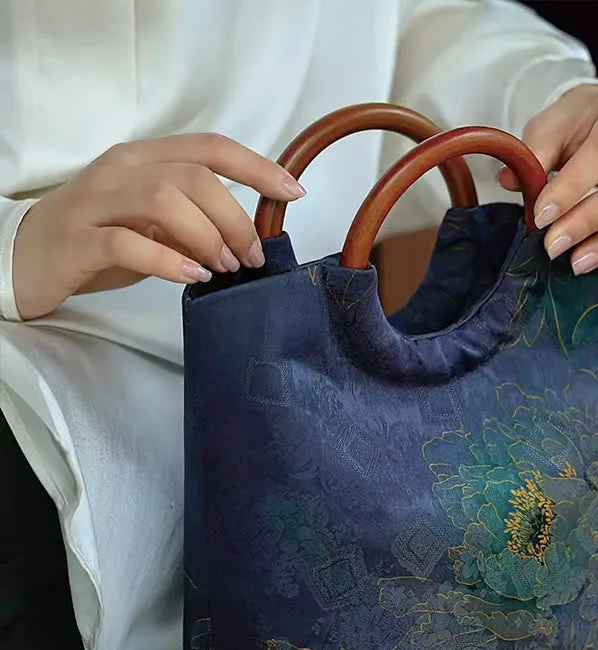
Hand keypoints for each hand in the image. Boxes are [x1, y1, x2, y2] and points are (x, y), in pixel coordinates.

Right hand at [12, 133, 305, 319]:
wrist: (27, 256)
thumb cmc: (100, 239)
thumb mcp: (154, 226)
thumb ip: (193, 223)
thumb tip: (242, 239)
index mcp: (144, 158)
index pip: (210, 147)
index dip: (257, 167)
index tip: (294, 193)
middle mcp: (121, 170)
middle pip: (194, 177)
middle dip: (235, 218)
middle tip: (250, 257)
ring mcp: (96, 202)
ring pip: (164, 200)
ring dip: (206, 236)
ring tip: (222, 267)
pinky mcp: (78, 240)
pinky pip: (126, 243)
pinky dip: (167, 260)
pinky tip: (191, 276)